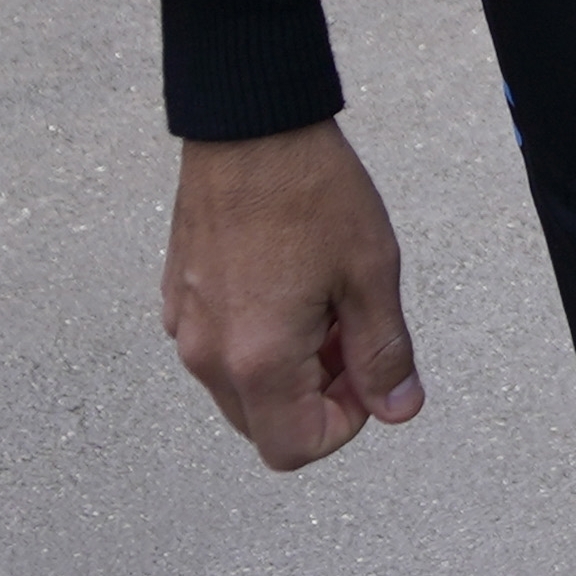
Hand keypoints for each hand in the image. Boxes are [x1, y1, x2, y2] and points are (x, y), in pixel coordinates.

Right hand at [161, 120, 422, 469]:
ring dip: (291, 368)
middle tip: (354, 334)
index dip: (346, 424)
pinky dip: (259, 340)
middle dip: (318, 397)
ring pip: (242, 388)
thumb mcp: (371, 273)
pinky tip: (291, 284)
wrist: (250, 128)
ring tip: (326, 301)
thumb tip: (398, 409)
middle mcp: (207, 355)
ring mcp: (184, 327)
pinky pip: (220, 348)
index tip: (370, 372)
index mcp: (256, 360)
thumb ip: (384, 352)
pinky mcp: (177, 299)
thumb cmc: (310, 192)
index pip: (294, 447)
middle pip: (266, 424)